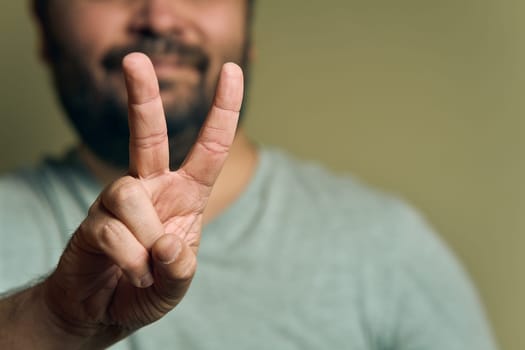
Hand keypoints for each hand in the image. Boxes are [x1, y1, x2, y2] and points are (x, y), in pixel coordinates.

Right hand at [41, 53, 242, 345]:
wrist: (103, 309)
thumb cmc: (148, 286)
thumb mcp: (178, 283)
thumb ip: (181, 268)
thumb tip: (168, 243)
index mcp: (186, 194)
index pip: (209, 147)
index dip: (223, 110)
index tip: (232, 71)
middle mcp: (151, 188)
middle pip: (147, 134)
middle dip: (141, 97)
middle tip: (133, 59)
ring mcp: (119, 202)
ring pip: (129, 195)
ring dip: (143, 240)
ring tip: (144, 266)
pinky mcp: (92, 221)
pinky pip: (112, 231)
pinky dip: (129, 260)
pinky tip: (130, 272)